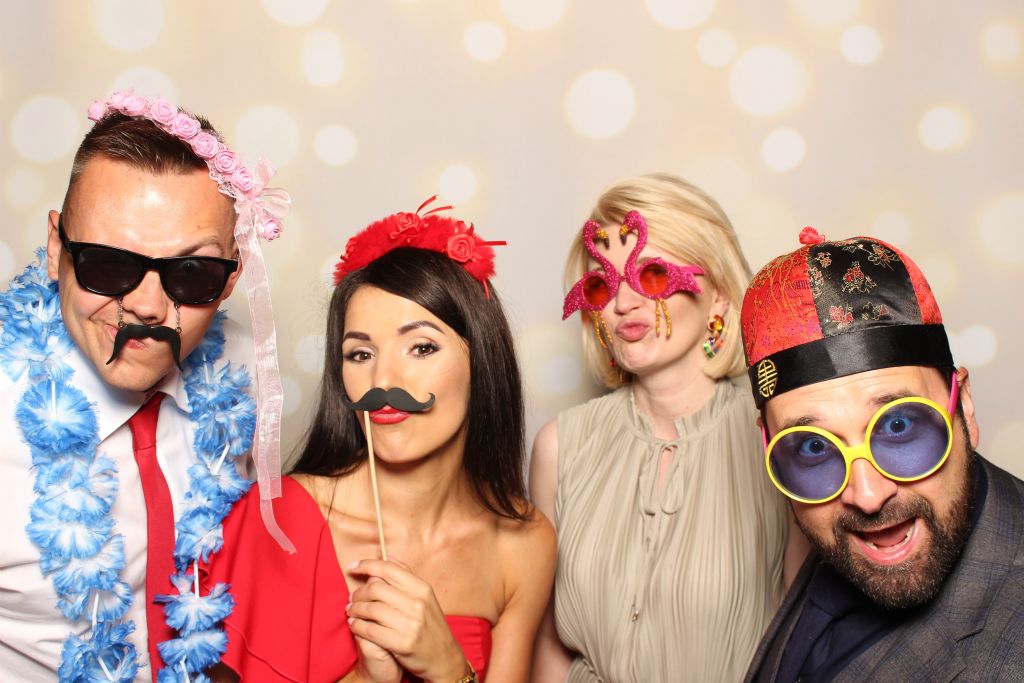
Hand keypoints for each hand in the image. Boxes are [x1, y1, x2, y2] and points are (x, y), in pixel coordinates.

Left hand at [347, 559, 469, 682]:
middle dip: (358, 593)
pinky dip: (357, 626)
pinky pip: (370, 630)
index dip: (367, 565)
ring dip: (355, 609)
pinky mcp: (402, 643)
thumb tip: (386, 556)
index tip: (352, 567)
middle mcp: (417, 604)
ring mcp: (410, 624)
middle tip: (351, 598)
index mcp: (422, 588)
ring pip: (370, 610)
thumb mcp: (425, 596)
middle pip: (375, 589)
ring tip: (351, 611)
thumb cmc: (430, 624)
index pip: (389, 569)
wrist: (443, 656)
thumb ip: (406, 575)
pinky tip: (354, 625)